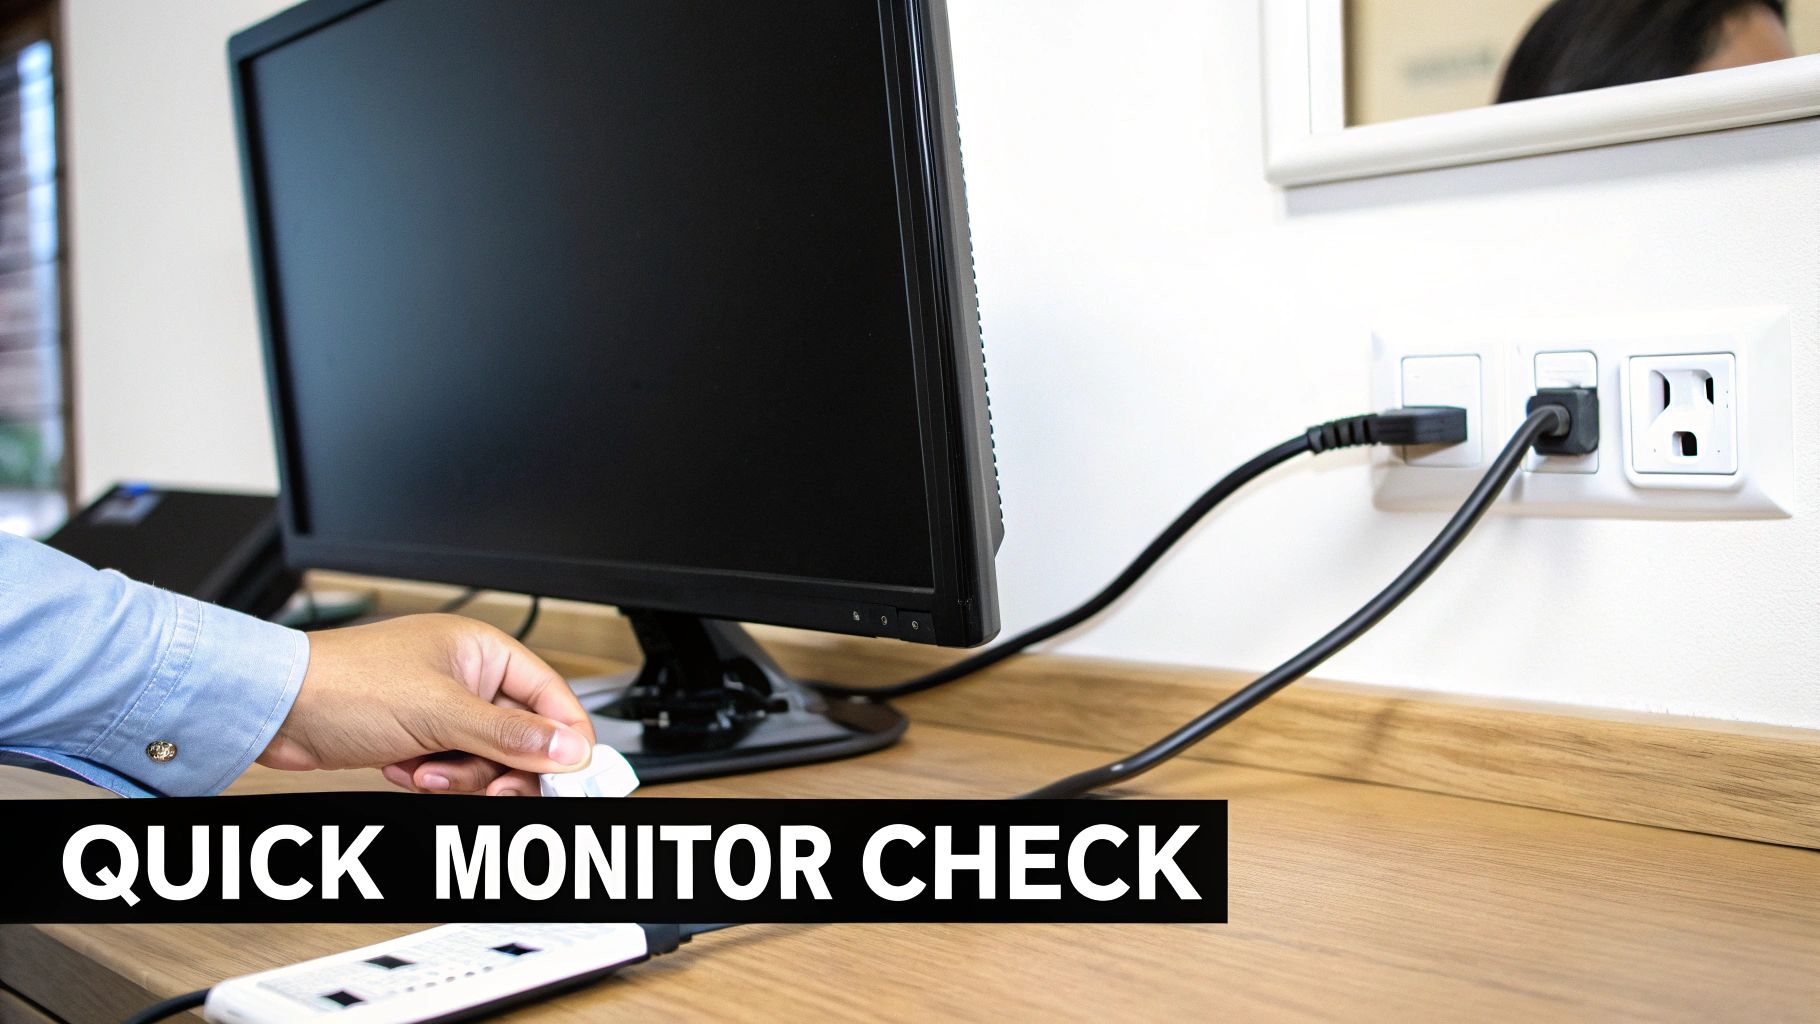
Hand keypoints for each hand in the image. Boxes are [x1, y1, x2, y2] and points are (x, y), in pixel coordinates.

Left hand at [258, 614, 595, 795]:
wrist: (275, 710)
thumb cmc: (345, 684)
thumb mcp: (440, 713)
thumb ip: (509, 735)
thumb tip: (567, 747)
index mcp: (484, 651)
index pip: (551, 696)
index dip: (565, 738)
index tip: (571, 776)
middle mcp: (468, 675)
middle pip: (522, 736)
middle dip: (503, 767)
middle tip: (497, 790)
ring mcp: (442, 707)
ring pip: (487, 759)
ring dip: (461, 776)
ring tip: (426, 774)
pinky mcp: (419, 735)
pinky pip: (452, 768)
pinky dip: (434, 778)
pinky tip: (404, 770)